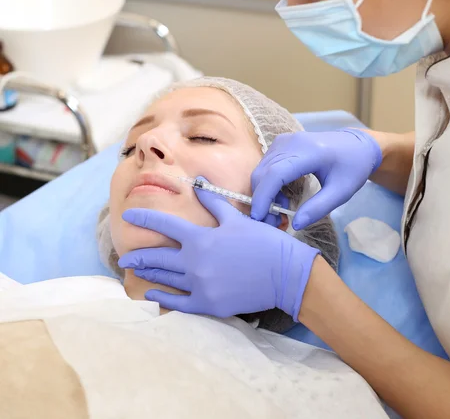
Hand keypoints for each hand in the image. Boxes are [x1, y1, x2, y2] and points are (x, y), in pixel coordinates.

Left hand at [118, 182, 319, 319]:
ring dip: (148, 274)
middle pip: (157, 257)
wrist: (285, 274)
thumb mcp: (237, 219)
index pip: (164, 224)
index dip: (144, 218)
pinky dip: (163, 298)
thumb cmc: (263, 242)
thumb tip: (198, 182)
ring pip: (165, 279)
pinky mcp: (208, 304)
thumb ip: (213, 203)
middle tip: (125, 257)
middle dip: (139, 256)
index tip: (128, 215)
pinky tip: (152, 295)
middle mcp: (194, 263)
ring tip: (135, 272)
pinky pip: (178, 303)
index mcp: (201, 238)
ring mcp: (200, 286)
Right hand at [251, 128, 381, 229]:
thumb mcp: (341, 192)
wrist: (358, 145)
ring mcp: (284, 141)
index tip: (260, 218)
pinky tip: (282, 197)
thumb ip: (319, 208)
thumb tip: (296, 224)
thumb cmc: (353, 167)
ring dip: (264, 194)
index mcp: (309, 152)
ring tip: (281, 212)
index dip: (263, 197)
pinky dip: (268, 184)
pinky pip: (266, 166)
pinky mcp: (281, 143)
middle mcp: (291, 142)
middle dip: (262, 200)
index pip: (275, 174)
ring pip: (261, 170)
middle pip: (263, 173)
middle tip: (274, 222)